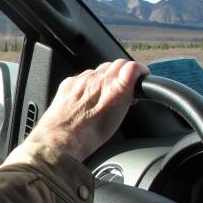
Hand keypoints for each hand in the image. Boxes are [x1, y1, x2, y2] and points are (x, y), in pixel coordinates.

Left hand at [23, 59, 149, 160]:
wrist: (61, 138)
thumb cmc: (89, 135)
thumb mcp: (117, 119)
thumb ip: (125, 99)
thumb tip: (129, 91)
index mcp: (115, 90)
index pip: (133, 66)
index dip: (139, 70)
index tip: (141, 74)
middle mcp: (98, 81)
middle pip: (117, 64)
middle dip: (124, 72)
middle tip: (125, 84)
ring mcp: (82, 79)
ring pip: (100, 69)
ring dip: (106, 77)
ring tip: (105, 93)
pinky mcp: (69, 82)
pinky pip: (83, 76)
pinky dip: (89, 82)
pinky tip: (87, 96)